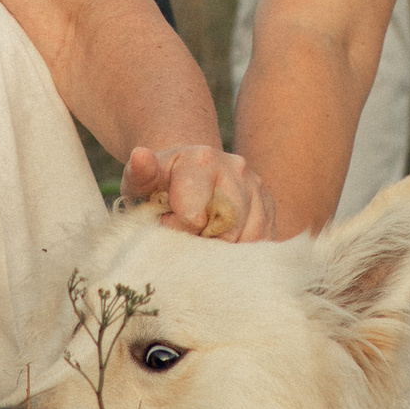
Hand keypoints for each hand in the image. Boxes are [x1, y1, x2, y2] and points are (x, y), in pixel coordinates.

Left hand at [118, 140, 275, 240]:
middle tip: (188, 235)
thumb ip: (140, 173)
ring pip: (248, 238)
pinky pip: (262, 242)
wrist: (188, 173)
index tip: (167, 225)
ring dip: (225, 250)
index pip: (194, 217)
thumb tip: (141, 156)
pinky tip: (223, 245)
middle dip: (204, 243)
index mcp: (201, 160)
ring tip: (204, 238)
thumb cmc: (161, 184)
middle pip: (226, 229)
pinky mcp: (269, 207)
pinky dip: (242, 252)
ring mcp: (256, 187)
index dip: (177, 231)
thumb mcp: (141, 179)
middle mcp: (236, 168)